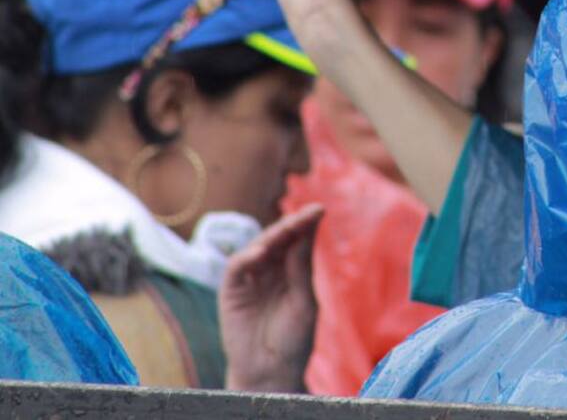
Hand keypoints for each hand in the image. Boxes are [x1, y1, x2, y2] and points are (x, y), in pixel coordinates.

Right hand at [220, 204, 322, 392]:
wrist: (272, 371)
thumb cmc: (293, 340)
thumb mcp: (305, 302)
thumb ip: (301, 270)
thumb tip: (305, 234)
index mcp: (292, 270)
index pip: (299, 241)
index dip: (307, 224)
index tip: (320, 209)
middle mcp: (271, 269)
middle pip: (279, 239)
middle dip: (292, 224)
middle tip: (307, 213)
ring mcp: (251, 278)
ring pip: (258, 247)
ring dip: (272, 236)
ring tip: (288, 228)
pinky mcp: (231, 290)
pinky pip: (237, 267)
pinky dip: (247, 257)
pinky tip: (261, 252)